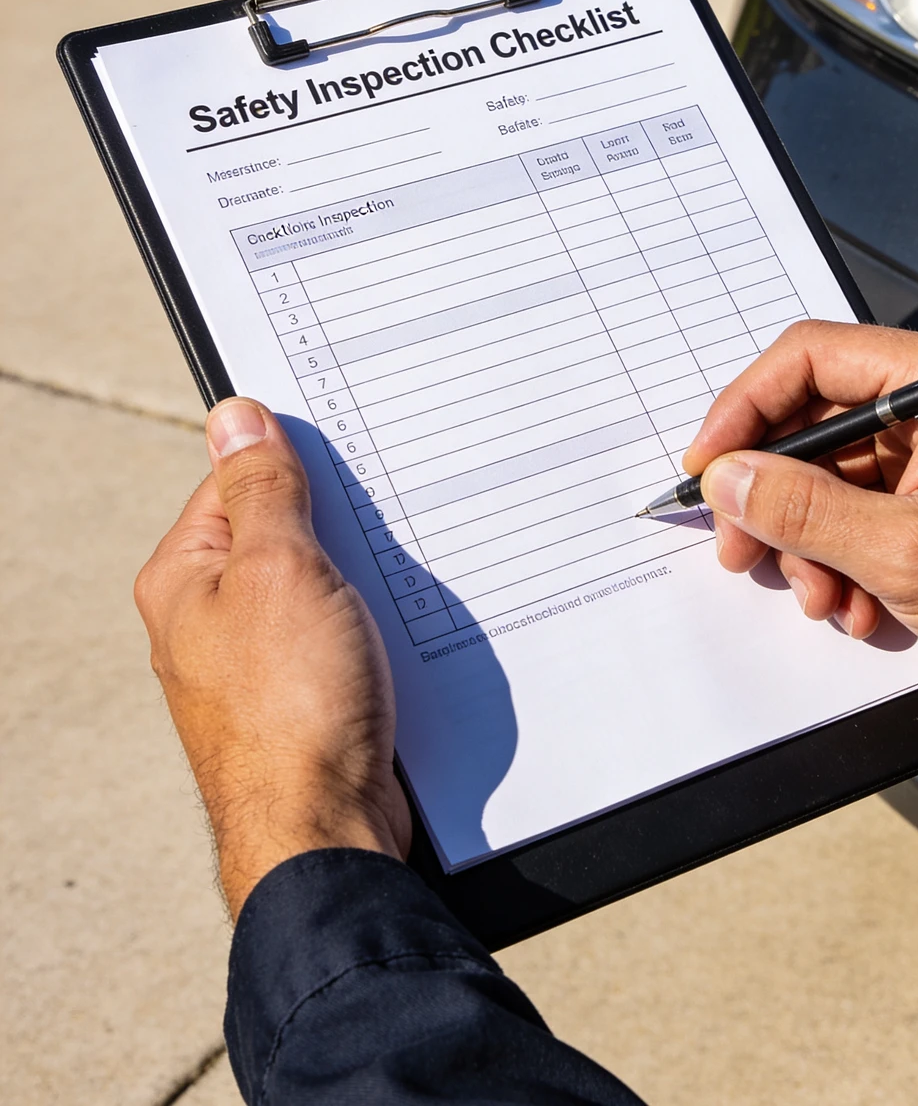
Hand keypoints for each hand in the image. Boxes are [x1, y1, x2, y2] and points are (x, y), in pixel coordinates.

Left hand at [134, 399, 409, 917]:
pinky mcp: (306, 694)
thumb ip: (262, 489)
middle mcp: (213, 618)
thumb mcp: (280, 569)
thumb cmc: (292, 707)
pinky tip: (402, 628)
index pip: (238, 479)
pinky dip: (378, 623)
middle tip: (381, 522)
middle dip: (340, 524)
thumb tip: (235, 416)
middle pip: (285, 529)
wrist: (327, 831)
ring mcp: (260, 661)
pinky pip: (345, 632)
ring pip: (323, 583)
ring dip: (365, 577)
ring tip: (392, 585)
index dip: (298, 462)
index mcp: (184, 578)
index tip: (349, 456)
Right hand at [683, 324, 917, 743]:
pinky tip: (860, 605)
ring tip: (825, 597)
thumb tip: (731, 480)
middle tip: (746, 549)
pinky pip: (865, 511)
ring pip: (833, 476)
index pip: (811, 358)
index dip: (746, 410)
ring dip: (813, 542)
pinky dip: (848, 559)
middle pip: (815, 421)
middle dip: (776, 496)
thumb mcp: (906, 552)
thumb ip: (806, 509)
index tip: (711, 466)